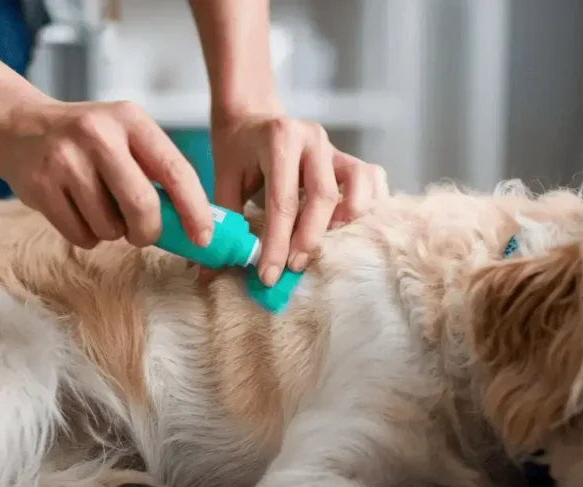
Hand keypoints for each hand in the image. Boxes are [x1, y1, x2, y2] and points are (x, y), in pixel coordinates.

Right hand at [0, 98, 213, 248]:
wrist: (18, 126)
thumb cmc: (86, 141)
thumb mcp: (125, 137)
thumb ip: (157, 172)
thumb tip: (195, 226)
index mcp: (131, 120)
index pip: (175, 170)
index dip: (194, 210)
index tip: (202, 237)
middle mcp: (98, 134)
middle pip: (142, 206)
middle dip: (148, 232)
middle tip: (142, 233)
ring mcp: (65, 159)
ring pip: (109, 227)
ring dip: (111, 232)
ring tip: (97, 207)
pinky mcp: (40, 185)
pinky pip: (80, 235)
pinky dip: (86, 235)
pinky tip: (75, 210)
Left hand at [211, 113, 388, 285]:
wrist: (251, 116)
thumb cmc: (237, 150)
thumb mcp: (223, 179)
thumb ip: (225, 222)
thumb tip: (210, 273)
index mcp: (279, 138)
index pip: (283, 200)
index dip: (277, 242)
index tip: (268, 275)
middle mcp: (313, 138)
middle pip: (324, 196)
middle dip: (309, 238)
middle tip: (293, 268)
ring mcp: (335, 146)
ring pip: (358, 184)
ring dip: (346, 220)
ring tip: (324, 245)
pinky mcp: (348, 156)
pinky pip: (372, 177)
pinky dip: (368, 203)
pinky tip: (348, 226)